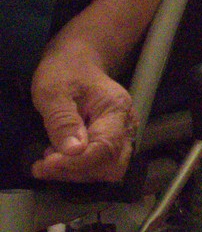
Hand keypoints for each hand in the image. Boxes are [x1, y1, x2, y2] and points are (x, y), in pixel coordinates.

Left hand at [30, 44, 133, 182]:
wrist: (77, 59)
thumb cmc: (65, 70)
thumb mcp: (53, 91)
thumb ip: (63, 120)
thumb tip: (74, 151)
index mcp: (116, 108)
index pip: (105, 148)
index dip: (75, 163)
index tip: (45, 163)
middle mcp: (126, 124)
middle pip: (113, 165)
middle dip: (78, 171)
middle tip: (46, 163)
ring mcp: (122, 133)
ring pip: (109, 170)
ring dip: (78, 172)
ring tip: (51, 158)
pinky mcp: (112, 139)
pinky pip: (102, 164)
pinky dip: (80, 168)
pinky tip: (60, 156)